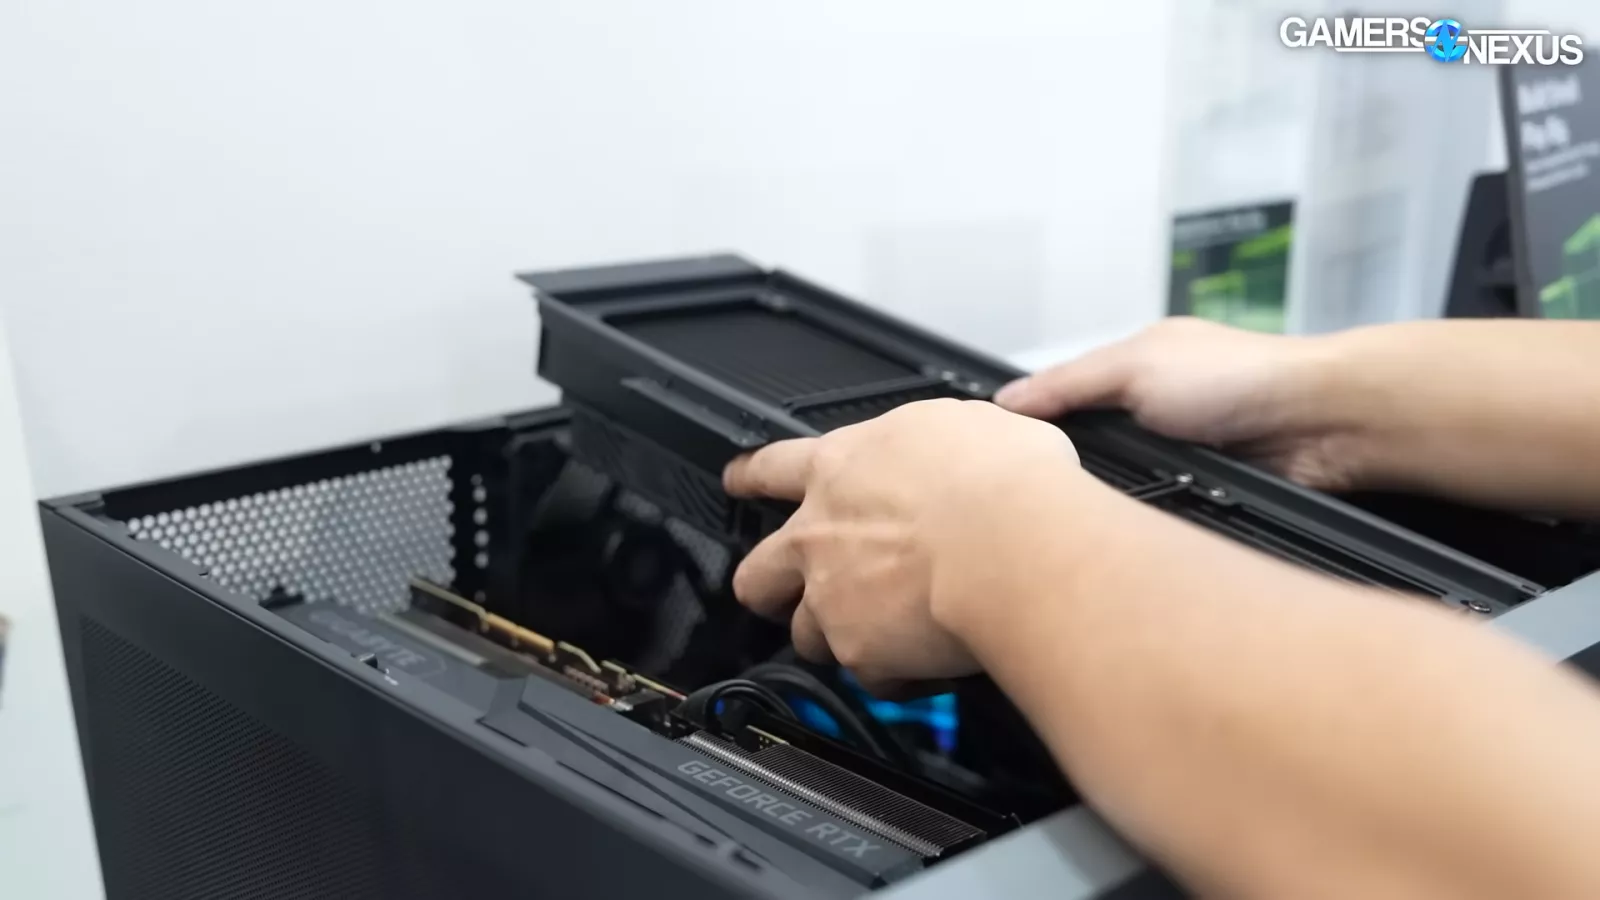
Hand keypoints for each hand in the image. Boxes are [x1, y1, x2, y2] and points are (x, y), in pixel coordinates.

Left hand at [723, 399, 1086, 694]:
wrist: (1016, 544)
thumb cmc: (1004, 482)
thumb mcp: (966, 426)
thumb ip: (936, 442)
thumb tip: (956, 448)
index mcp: (842, 468)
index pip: (773, 466)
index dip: (750, 476)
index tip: (739, 481)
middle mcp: (820, 534)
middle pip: (759, 571)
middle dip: (768, 586)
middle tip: (784, 592)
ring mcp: (833, 597)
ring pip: (805, 634)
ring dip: (834, 638)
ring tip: (877, 638)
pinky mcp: (860, 651)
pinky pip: (869, 677)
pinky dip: (893, 677)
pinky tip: (923, 669)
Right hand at [994, 318, 1363, 491]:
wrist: (1321, 424)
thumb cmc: (1240, 378)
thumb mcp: (1134, 367)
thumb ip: (1068, 385)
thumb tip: (1006, 402)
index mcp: (1135, 369)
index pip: (1063, 399)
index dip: (1029, 426)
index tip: (991, 456)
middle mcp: (1155, 410)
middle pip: (1089, 448)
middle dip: (1064, 470)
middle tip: (1024, 502)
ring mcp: (1182, 455)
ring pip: (1121, 487)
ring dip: (1105, 500)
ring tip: (1068, 524)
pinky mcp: (1206, 494)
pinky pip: (1157, 514)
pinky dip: (1143, 521)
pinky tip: (1121, 536)